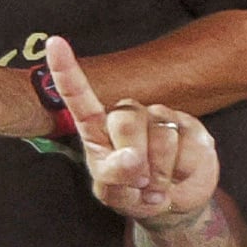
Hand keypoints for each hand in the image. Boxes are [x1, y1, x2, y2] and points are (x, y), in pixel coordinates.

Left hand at [56, 38, 220, 223]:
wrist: (173, 204)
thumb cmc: (132, 194)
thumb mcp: (113, 194)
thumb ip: (114, 178)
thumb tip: (132, 158)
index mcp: (98, 128)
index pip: (79, 96)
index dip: (67, 70)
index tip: (54, 43)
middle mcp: (129, 114)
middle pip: (125, 120)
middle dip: (133, 158)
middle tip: (137, 182)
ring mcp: (161, 118)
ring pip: (161, 137)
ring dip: (159, 172)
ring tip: (155, 182)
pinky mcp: (192, 127)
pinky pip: (189, 148)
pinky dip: (181, 172)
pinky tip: (177, 175)